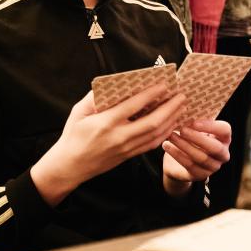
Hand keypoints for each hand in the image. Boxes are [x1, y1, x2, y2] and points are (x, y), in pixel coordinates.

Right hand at [31, 85, 185, 205]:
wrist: (69, 166)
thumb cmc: (72, 135)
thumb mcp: (78, 112)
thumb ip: (95, 97)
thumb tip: (113, 84)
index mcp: (106, 123)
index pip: (134, 106)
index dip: (151, 94)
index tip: (163, 84)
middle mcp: (119, 137)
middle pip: (152, 122)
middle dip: (170, 108)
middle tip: (181, 96)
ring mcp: (125, 149)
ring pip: (155, 135)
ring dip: (171, 120)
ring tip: (181, 107)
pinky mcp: (128, 156)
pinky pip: (151, 145)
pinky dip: (164, 133)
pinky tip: (171, 124)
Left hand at [162, 120, 230, 196]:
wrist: (181, 160)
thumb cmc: (191, 137)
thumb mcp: (195, 128)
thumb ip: (195, 120)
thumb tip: (185, 109)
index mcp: (224, 138)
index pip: (225, 130)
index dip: (211, 126)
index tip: (194, 122)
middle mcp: (223, 154)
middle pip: (214, 147)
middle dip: (197, 138)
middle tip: (182, 129)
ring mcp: (213, 166)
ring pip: (200, 157)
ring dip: (184, 145)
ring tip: (171, 136)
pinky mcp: (201, 175)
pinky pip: (189, 165)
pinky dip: (177, 154)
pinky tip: (166, 145)